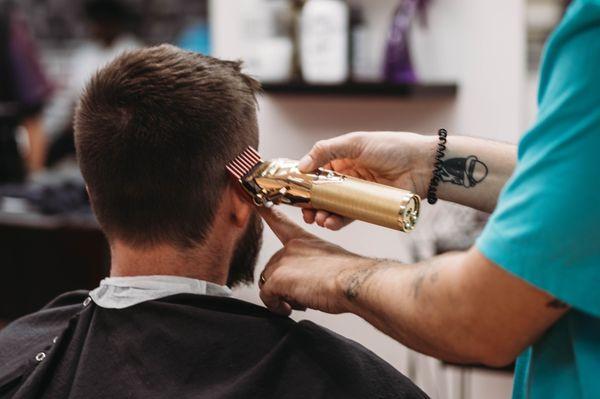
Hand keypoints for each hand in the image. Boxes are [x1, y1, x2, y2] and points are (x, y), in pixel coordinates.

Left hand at [258, 207, 374, 315]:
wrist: (355, 282)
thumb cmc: (350, 276)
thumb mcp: (331, 263)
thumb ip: (311, 267)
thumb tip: (303, 285)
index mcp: (305, 240)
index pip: (280, 221)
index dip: (266, 211)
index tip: (254, 201)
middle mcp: (292, 246)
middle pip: (272, 266)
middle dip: (283, 284)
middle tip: (302, 295)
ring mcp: (283, 260)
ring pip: (268, 281)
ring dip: (280, 295)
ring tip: (301, 302)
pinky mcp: (278, 278)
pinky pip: (266, 295)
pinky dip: (274, 305)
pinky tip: (287, 309)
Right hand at [298, 131, 433, 229]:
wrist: (422, 164)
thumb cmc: (391, 147)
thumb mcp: (355, 143)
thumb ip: (325, 151)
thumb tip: (301, 167)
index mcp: (340, 160)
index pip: (314, 173)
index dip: (302, 183)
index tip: (292, 192)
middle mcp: (346, 178)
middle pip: (321, 194)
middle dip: (310, 204)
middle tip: (305, 212)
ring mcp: (356, 194)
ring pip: (332, 207)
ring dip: (322, 215)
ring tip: (318, 219)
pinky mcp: (367, 208)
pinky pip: (348, 216)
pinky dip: (337, 222)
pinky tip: (330, 223)